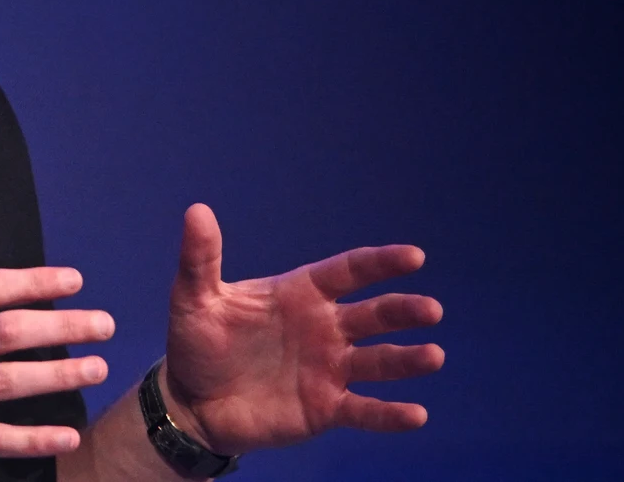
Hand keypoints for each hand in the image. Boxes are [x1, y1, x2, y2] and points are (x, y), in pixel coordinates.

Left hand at [160, 204, 443, 455]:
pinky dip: (390, 414)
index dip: (380, 263)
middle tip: (431, 310)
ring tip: (433, 356)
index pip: (348, 271)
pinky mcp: (325, 408)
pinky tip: (416, 414)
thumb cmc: (196, 344)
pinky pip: (364, 410)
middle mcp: (324, 328)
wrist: (190, 401)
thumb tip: (197, 210)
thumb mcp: (193, 298)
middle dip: (403, 311)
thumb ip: (200, 258)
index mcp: (300, 294)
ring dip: (407, 359)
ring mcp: (328, 369)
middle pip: (374, 315)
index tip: (413, 256)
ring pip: (378, 361)